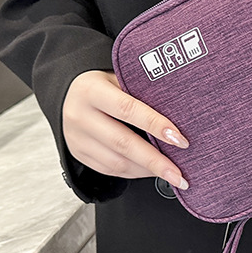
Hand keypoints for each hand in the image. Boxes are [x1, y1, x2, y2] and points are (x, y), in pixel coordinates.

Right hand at [62, 70, 189, 188]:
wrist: (70, 94)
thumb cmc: (105, 85)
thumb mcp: (119, 78)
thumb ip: (142, 92)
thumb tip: (180, 115)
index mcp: (91, 90)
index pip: (128, 109)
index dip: (156, 125)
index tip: (180, 139)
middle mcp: (80, 115)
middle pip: (122, 142)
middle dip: (155, 161)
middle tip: (179, 174)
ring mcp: (76, 138)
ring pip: (116, 162)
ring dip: (147, 171)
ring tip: (171, 174)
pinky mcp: (79, 154)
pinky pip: (110, 170)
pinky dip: (134, 172)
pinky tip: (151, 171)